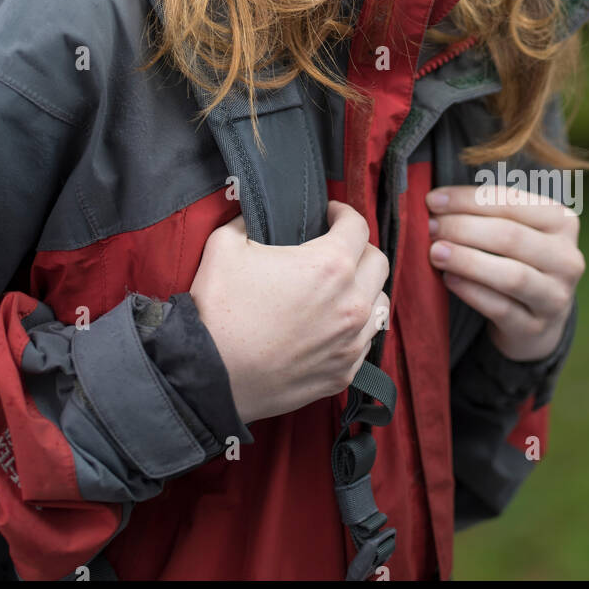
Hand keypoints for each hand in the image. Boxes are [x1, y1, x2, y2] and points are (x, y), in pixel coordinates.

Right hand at [189, 200, 390, 425]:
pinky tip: (330, 324)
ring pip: (379, 303)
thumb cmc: (218, 310)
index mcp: (330, 266)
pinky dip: (354, 327)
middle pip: (378, 262)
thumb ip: (248, 220)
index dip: (343, 213)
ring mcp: (350, 342)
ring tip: (339, 288)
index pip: (358, 226)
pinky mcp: (343, 373)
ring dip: (364, 289)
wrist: (209, 376)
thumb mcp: (225, 245)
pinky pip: (365, 342)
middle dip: (359, 248)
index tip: (330, 214)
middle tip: (335, 247)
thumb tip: (254, 215)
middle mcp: (351, 304)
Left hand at [425, 185, 583, 361]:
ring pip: (511, 275)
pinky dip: (471, 291)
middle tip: (430, 227)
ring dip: (466, 260)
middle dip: (462, 228)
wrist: (538, 318)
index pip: (511, 201)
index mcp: (562, 222)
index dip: (467, 199)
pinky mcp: (536, 327)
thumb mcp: (515, 229)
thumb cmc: (517, 260)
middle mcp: (566, 258)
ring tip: (435, 252)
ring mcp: (555, 296)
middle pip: (510, 236)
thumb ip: (485, 212)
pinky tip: (448, 278)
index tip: (432, 200)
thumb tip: (436, 202)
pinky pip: (500, 308)